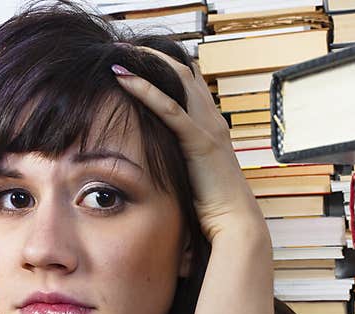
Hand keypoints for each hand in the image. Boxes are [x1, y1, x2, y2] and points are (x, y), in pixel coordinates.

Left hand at [111, 48, 265, 243]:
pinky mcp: (200, 142)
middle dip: (153, 55)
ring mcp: (209, 128)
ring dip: (147, 63)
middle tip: (123, 48)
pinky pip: (170, 108)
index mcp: (213, 126)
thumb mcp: (195, 174)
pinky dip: (145, 90)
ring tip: (119, 53)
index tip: (138, 61)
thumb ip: (181, 158)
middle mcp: (214, 120)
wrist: (235, 223)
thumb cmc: (214, 207)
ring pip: (179, 80)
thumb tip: (159, 158)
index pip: (191, 83)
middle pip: (185, 71)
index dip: (166, 66)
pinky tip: (123, 78)